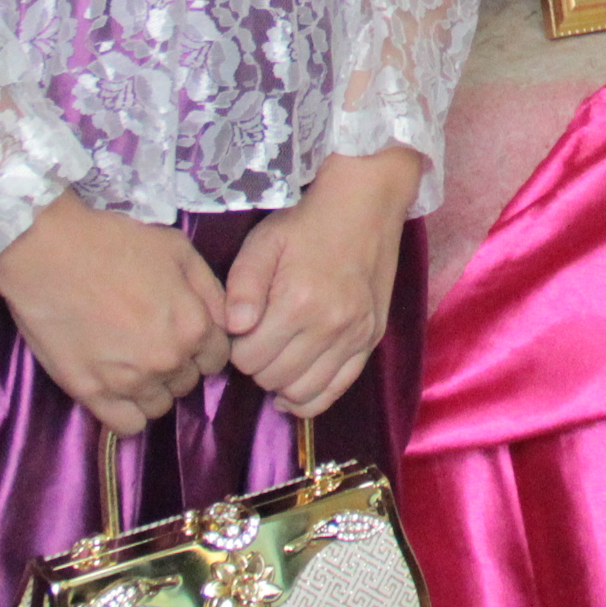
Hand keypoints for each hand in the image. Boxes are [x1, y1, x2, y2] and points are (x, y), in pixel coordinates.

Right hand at [0, 192, 229, 436]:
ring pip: (160, 406)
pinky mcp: (91, 393)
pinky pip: (127, 426)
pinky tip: (117, 387)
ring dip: (153, 388)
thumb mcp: (180, 250)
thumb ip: (211, 291)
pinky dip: (127, 412)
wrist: (49, 252)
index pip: (217, 359)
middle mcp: (168, 360)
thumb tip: (226, 323)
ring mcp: (129, 381)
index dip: (203, 346)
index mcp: (194, 326)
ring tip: (130, 361)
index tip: (182, 335)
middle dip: (178, 365)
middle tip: (150, 340)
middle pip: (188, 382)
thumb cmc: (116, 243)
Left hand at [225, 148, 423, 420]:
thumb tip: (234, 329)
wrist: (364, 207)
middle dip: (257, 366)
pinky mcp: (371, 339)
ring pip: (304, 391)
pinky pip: (338, 389)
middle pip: (273, 378)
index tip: (241, 333)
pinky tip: (295, 391)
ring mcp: (355, 335)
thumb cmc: (305, 224)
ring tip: (277, 361)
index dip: (236, 350)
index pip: (248, 359)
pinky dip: (312, 399)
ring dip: (281, 383)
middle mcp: (329, 326)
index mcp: (297, 302)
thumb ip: (242, 287)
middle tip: (258, 342)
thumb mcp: (263, 244)